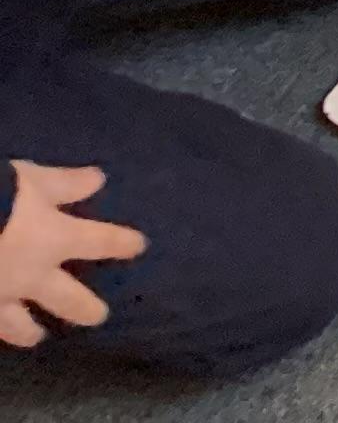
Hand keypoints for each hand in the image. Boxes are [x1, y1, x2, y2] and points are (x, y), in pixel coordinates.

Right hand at [0, 163, 145, 347]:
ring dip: (29, 332)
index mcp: (55, 239)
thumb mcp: (31, 180)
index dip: (122, 244)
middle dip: (86, 308)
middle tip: (99, 317)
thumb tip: (98, 180)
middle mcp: (31, 276)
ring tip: (35, 338)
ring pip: (18, 325)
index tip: (138, 247)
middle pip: (68, 299)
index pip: (101, 242)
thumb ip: (64, 183)